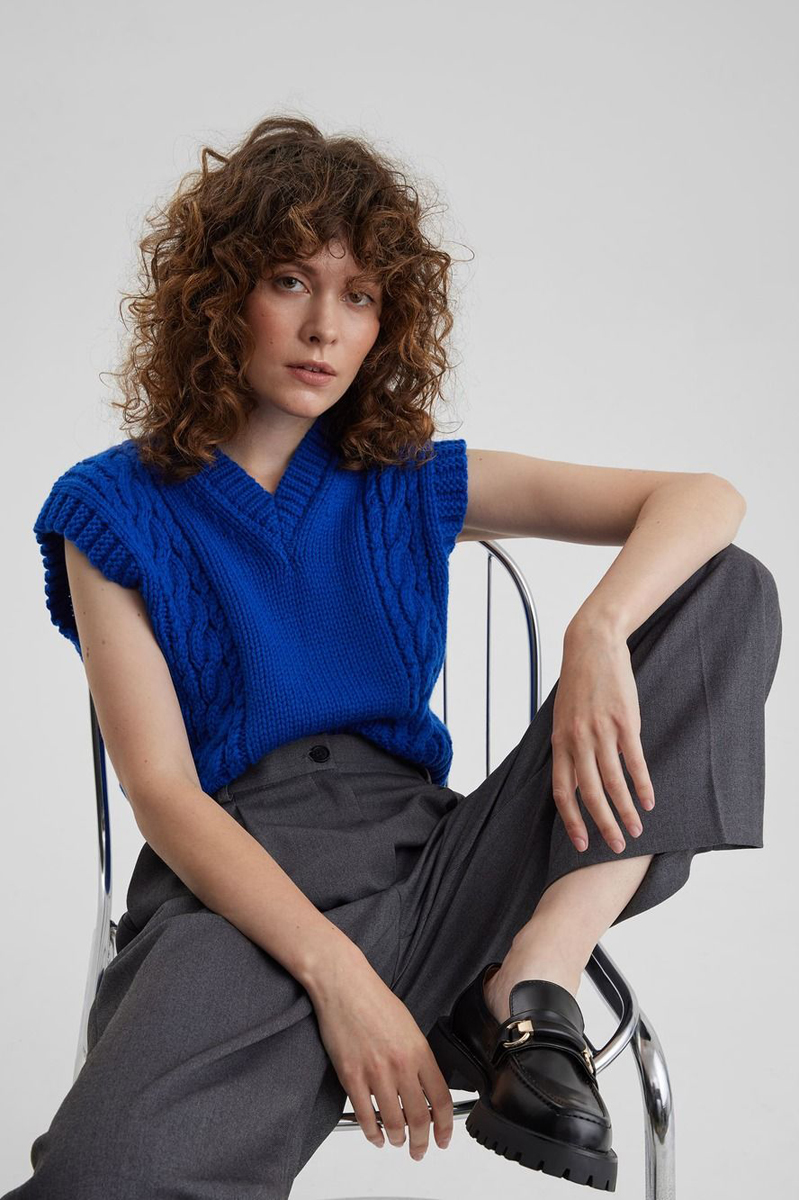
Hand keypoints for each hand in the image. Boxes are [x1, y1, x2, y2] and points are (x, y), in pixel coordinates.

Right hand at [308, 951, 453, 1159]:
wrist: (343, 984)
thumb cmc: (374, 999)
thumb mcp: (408, 1026)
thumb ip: (418, 1057)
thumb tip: (425, 1086)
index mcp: (419, 1050)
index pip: (441, 1100)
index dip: (445, 1127)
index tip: (443, 1138)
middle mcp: (400, 1064)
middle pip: (419, 1118)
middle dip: (422, 1142)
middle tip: (420, 1151)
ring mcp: (375, 1072)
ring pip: (394, 1122)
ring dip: (398, 1140)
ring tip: (398, 1142)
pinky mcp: (351, 1077)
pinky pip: (366, 1117)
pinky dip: (373, 1134)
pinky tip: (376, 1137)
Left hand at [551, 618, 655, 852]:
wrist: (592, 645)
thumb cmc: (578, 685)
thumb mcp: (564, 718)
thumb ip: (569, 750)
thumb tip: (575, 782)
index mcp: (560, 742)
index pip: (562, 791)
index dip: (571, 820)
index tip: (580, 843)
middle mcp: (578, 740)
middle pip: (590, 793)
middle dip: (602, 824)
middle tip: (615, 847)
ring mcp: (601, 731)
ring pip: (613, 782)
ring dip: (626, 811)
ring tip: (636, 830)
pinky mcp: (624, 721)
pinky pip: (634, 760)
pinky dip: (642, 784)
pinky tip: (650, 801)